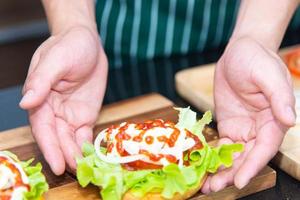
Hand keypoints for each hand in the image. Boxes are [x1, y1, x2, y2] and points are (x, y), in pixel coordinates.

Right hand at [20, 26, 107, 174]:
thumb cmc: (69, 45)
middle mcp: (53, 110)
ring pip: (70, 139)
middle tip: (74, 172)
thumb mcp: (56, 59)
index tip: (57, 164)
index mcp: (41, 98)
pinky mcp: (85, 114)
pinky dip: (87, 146)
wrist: (87, 41)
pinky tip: (91, 157)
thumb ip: (41, 80)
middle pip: (57, 137)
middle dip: (64, 155)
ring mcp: (70, 113)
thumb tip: (25, 102)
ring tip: (84, 169)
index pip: (42, 127)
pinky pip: (85, 133)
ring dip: (75, 154)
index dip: (49, 147)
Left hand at [201, 37, 295, 192]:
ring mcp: (243, 127)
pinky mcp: (229, 124)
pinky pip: (221, 144)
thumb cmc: (257, 59)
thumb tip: (288, 120)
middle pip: (247, 157)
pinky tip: (203, 165)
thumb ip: (278, 97)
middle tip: (214, 188)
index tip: (239, 181)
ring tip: (206, 185)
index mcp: (273, 119)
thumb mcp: (268, 74)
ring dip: (221, 169)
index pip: (264, 148)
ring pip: (234, 155)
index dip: (253, 166)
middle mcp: (259, 128)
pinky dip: (213, 156)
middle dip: (232, 173)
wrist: (240, 51)